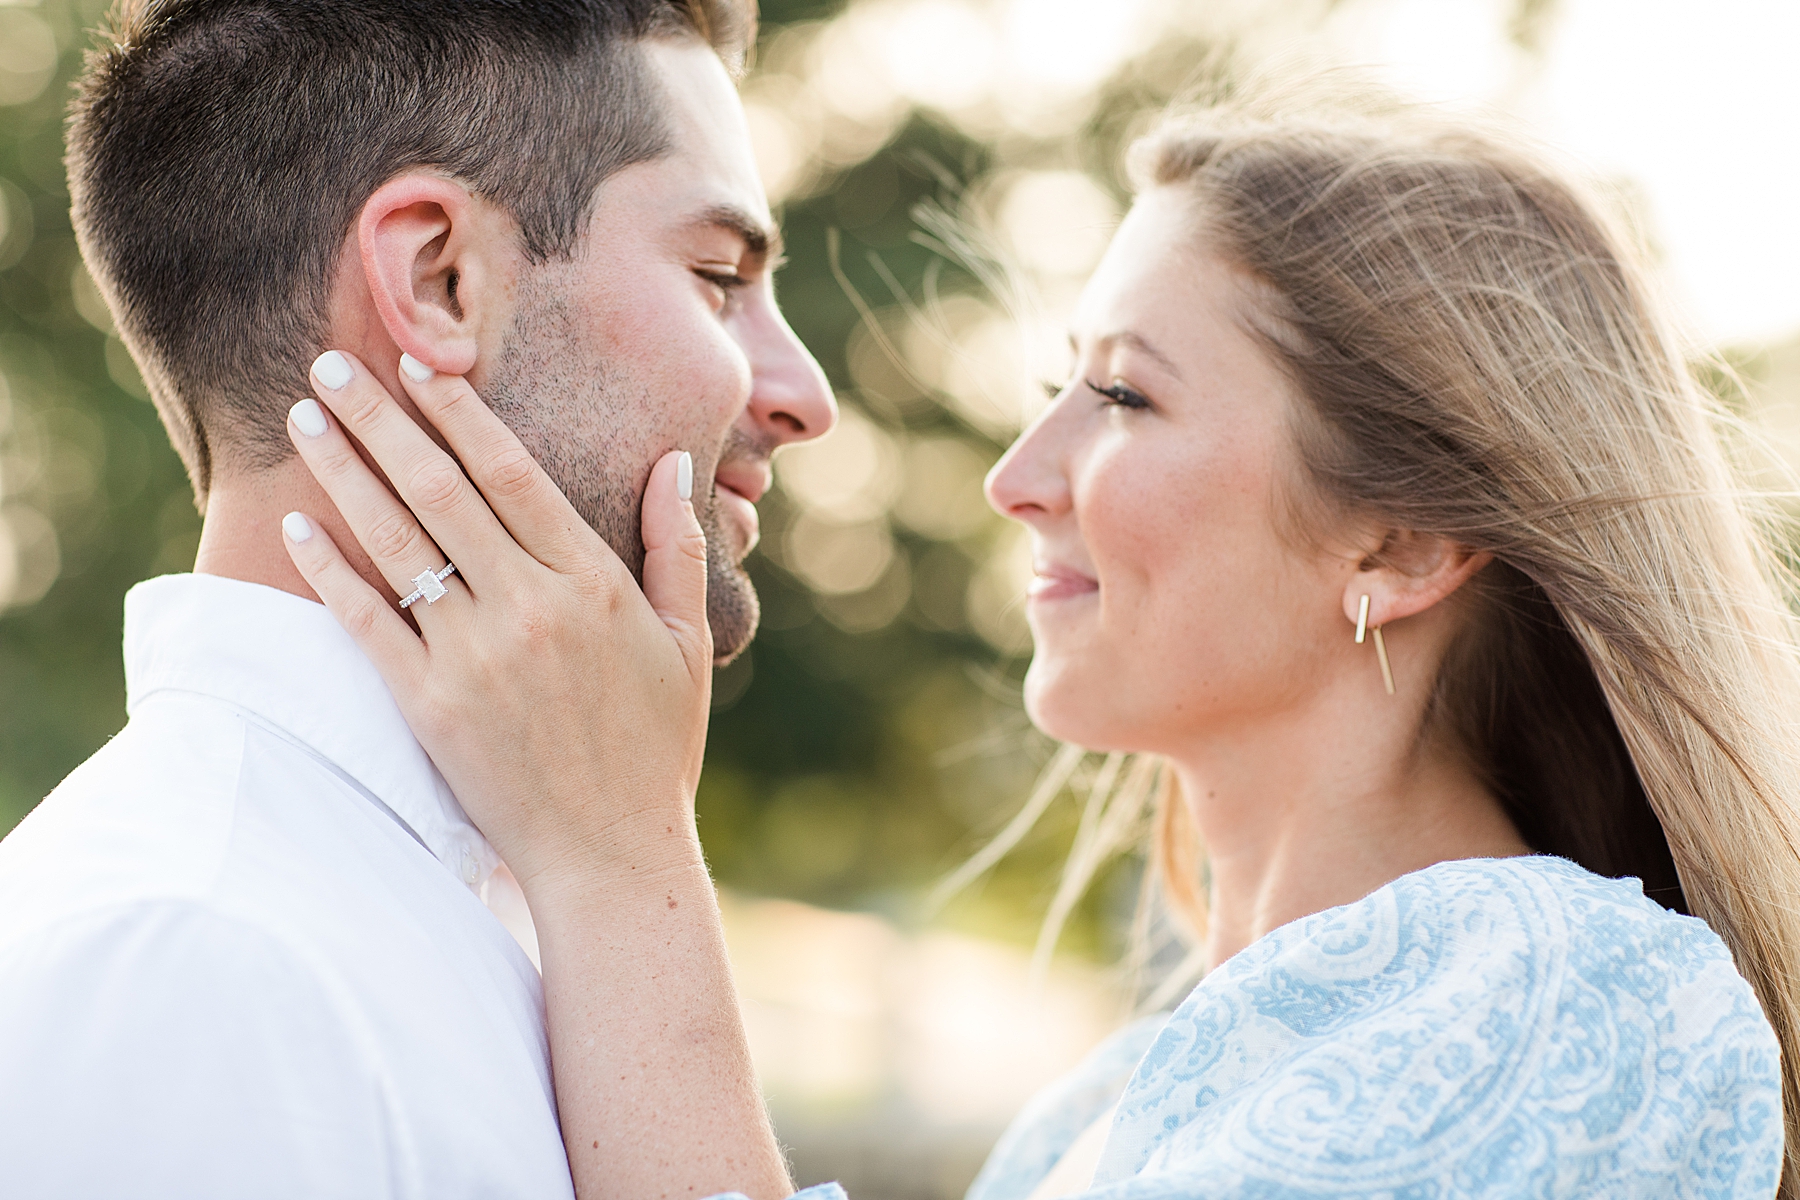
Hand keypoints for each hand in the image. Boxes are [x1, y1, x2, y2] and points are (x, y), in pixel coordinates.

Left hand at [279, 350, 711, 892]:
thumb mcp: (686, 641)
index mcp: (593, 584)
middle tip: (331, 365)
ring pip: (397, 544)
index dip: (461, 414)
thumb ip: (675, 547)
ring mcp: (474, 657)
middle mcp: (530, 608)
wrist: (610, 853)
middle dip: (382, 420)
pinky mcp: (430, 706)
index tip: (420, 365)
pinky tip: (299, 524)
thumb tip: (671, 463)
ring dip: (346, 474)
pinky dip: (330, 570)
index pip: (513, 475)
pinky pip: (368, 623)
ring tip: (306, 420)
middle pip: (441, 491)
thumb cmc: (654, 747)